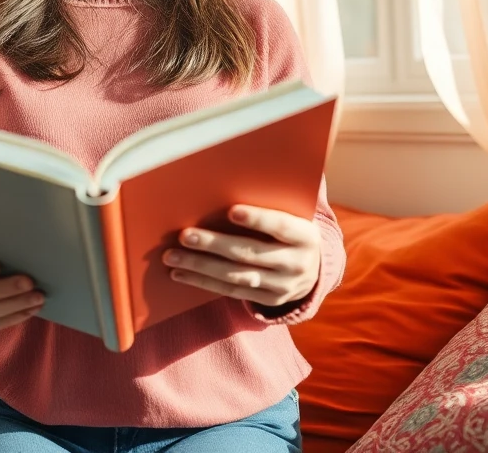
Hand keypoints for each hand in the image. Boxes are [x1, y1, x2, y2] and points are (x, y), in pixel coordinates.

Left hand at [164, 205, 321, 307]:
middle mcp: (296, 263)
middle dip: (214, 244)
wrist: (314, 269)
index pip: (281, 225)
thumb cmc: (290, 230)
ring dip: (201, 266)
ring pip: (236, 275)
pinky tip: (181, 273)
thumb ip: (270, 204)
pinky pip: (231, 291)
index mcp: (305, 236)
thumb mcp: (293, 214)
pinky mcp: (268, 300)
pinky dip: (204, 282)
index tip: (232, 211)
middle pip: (250, 253)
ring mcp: (283, 286)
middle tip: (185, 235)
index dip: (258, 219)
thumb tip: (223, 187)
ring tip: (173, 256)